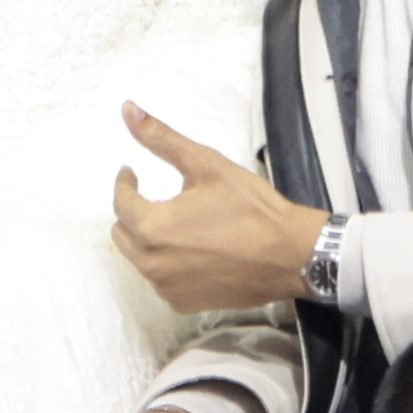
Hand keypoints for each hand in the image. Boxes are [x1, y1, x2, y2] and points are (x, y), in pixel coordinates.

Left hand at [112, 102, 328, 313]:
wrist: (291, 256)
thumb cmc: (251, 209)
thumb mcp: (206, 165)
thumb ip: (162, 139)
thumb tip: (128, 109)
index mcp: (152, 228)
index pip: (121, 203)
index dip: (126, 184)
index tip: (132, 174)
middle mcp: (151, 264)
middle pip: (124, 234)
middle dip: (135, 212)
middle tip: (156, 197)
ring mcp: (167, 288)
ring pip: (141, 258)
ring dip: (150, 239)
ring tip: (180, 223)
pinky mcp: (184, 303)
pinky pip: (162, 280)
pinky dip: (169, 264)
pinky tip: (193, 250)